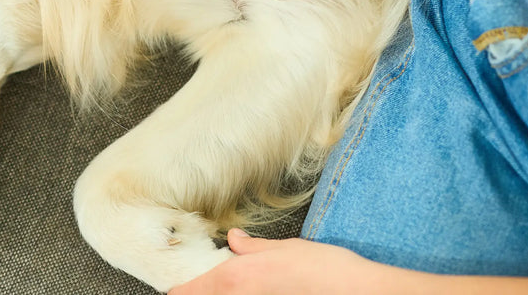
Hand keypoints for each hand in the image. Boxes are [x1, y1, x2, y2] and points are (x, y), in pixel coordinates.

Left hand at [169, 229, 388, 294]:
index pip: (201, 287)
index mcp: (242, 275)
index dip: (183, 291)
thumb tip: (234, 239)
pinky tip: (250, 289)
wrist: (355, 290)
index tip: (172, 292)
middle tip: (190, 288)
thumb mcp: (285, 247)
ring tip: (215, 286)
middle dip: (201, 292)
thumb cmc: (324, 268)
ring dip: (220, 293)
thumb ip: (254, 247)